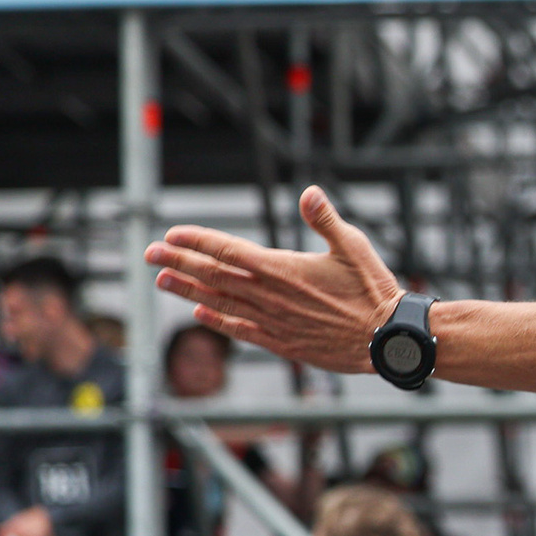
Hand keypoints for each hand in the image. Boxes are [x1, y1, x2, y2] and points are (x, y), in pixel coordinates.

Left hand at [147, 186, 401, 372]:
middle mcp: (270, 296)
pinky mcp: (282, 343)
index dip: (198, 241)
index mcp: (282, 269)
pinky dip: (217, 320)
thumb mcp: (353, 247)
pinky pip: (240, 330)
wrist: (386, 338)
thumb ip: (325, 220)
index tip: (172, 233)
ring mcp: (273, 321)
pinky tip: (200, 313)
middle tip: (150, 253)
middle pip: (214, 275)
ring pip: (220, 302)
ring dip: (188, 290)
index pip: (228, 251)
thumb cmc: (374, 290)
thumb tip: (309, 192)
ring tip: (162, 280)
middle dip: (179, 261)